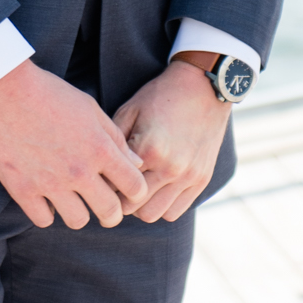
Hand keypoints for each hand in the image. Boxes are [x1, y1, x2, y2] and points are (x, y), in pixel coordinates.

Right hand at [0, 59, 149, 229]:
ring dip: (79, 213)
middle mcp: (78, 170)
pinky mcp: (22, 189)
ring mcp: (49, 183)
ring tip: (72, 202)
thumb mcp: (90, 108)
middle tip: (105, 209)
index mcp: (99, 148)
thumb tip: (136, 163)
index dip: (136, 192)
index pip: (135, 187)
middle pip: (110, 212)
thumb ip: (115, 138)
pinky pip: (43, 220)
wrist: (4, 90)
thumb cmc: (50, 93)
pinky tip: (45, 199)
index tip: (127, 191)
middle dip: (112, 213)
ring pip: (78, 221)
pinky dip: (46, 212)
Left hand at [112, 54, 229, 222]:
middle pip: (132, 208)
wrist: (204, 87)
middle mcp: (169, 167)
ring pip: (153, 215)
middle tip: (116, 186)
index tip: (101, 179)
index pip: (115, 188)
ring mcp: (188, 176)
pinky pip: (175, 212)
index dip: (105, 186)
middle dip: (120, 200)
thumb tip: (98, 170)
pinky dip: (162, 206)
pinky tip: (156, 189)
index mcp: (147, 149)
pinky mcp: (201, 180)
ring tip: (137, 189)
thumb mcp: (130, 110)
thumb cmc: (160, 96)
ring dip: (141, 206)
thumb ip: (114, 142)